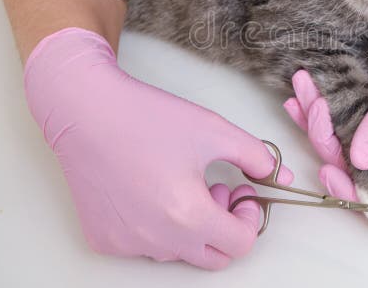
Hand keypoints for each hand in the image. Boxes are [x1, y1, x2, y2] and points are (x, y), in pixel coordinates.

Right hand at [24, 28, 291, 269]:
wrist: (86, 111)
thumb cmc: (148, 118)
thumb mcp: (215, 130)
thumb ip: (256, 156)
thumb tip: (281, 177)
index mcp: (187, 216)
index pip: (240, 244)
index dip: (249, 217)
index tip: (241, 190)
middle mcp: (155, 241)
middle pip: (213, 256)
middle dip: (224, 225)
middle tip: (216, 187)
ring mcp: (126, 245)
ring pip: (178, 252)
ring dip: (190, 226)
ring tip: (179, 183)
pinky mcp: (103, 240)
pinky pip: (143, 246)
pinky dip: (155, 227)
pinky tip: (148, 189)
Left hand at [284, 0, 367, 197]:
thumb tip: (358, 164)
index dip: (349, 187)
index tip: (326, 172)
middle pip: (347, 158)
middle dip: (323, 135)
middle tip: (314, 104)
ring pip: (335, 134)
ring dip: (313, 115)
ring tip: (301, 87)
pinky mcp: (363, 101)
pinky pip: (334, 112)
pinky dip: (315, 105)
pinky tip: (298, 95)